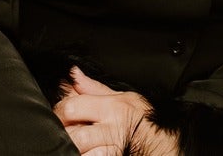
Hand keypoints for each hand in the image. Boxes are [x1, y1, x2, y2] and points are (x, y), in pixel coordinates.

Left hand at [56, 69, 174, 155]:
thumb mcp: (123, 96)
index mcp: (110, 108)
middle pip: (75, 134)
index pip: (73, 107)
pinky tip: (87, 151)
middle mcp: (110, 128)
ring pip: (82, 151)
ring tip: (75, 144)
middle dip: (66, 133)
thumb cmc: (144, 117)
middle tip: (64, 131)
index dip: (60, 111)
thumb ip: (93, 88)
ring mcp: (111, 148)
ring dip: (75, 148)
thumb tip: (73, 74)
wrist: (163, 140)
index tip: (59, 113)